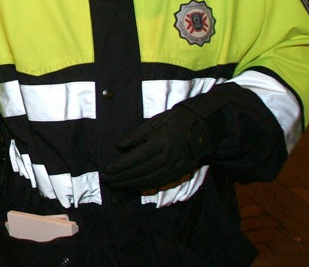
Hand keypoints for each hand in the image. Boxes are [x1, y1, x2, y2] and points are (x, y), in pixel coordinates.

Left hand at [102, 103, 224, 191]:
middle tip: (107, 182)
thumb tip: (120, 146)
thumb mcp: (153, 122)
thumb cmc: (175, 121)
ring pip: (148, 181)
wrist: (202, 127)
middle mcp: (165, 159)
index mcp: (158, 144)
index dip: (118, 168)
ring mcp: (173, 168)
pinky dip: (144, 187)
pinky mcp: (179, 173)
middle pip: (138, 173)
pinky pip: (159, 183)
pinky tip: (135, 187)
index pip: (132, 160)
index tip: (106, 171)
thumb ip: (136, 135)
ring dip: (130, 185)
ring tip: (117, 186)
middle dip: (120, 179)